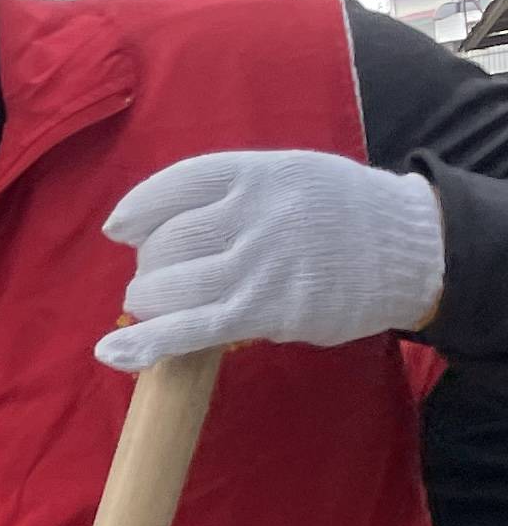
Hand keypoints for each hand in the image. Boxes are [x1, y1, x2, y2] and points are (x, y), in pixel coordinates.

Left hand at [97, 150, 442, 371]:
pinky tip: (112, 353)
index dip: (138, 210)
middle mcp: (255, 214)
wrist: (413, 250)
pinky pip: (189, 329)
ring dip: (151, 300)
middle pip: (165, 242)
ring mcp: (259, 264)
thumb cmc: (342, 213)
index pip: (176, 185)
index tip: (120, 228)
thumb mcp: (292, 176)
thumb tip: (150, 223)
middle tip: (169, 273)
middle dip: (153, 263)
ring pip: (169, 286)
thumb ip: (231, 191)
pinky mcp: (266, 311)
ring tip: (164, 302)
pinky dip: (144, 344)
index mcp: (260, 173)